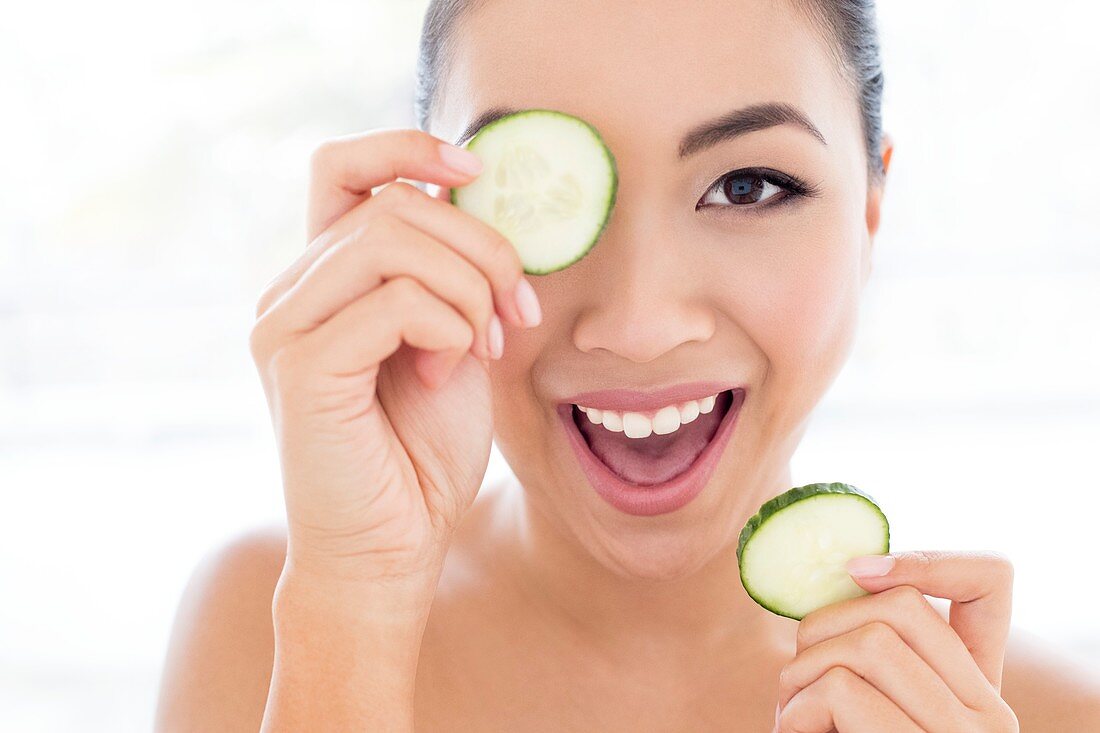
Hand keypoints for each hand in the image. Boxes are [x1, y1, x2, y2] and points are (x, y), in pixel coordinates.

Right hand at [249, 129, 539, 588]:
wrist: (393, 549)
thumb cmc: (421, 454)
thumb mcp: (452, 341)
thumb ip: (447, 275)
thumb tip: (472, 200)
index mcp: (322, 282)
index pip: (342, 168)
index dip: (409, 147)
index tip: (476, 173)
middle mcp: (290, 294)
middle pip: (393, 202)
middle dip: (481, 245)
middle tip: (518, 307)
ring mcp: (285, 327)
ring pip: (392, 240)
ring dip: (469, 287)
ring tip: (485, 343)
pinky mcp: (301, 367)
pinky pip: (395, 301)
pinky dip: (447, 328)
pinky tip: (448, 374)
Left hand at [773, 551, 1018, 731]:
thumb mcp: (874, 709)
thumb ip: (875, 660)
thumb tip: (841, 578)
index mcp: (977, 690)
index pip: (991, 583)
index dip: (927, 557)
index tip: (856, 570)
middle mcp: (988, 714)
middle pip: (898, 607)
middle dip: (821, 628)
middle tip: (798, 678)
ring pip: (863, 644)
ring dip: (799, 673)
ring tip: (793, 715)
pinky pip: (840, 691)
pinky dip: (798, 710)